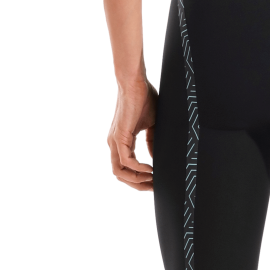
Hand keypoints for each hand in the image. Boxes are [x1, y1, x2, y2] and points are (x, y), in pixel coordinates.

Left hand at [108, 77, 157, 192]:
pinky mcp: (119, 137)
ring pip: (119, 172)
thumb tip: (154, 159)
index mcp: (121, 140)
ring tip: (153, 181)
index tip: (154, 182)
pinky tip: (151, 168)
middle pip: (120, 175)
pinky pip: (126, 161)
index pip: (125, 167)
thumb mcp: (151, 124)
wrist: (135, 82)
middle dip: (137, 185)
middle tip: (154, 188)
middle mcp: (114, 143)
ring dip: (136, 180)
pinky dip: (139, 168)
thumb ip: (152, 141)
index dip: (139, 178)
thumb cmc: (144, 97)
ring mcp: (115, 141)